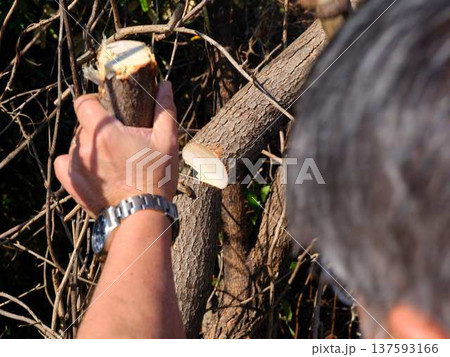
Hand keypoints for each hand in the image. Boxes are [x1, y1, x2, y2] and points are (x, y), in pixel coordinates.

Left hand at [54, 81, 178, 216]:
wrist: (142, 215)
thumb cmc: (157, 177)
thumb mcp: (168, 141)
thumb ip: (164, 110)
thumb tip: (165, 84)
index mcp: (105, 132)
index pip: (83, 102)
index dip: (93, 102)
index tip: (107, 110)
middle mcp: (84, 147)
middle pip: (83, 125)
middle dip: (98, 128)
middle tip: (118, 141)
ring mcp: (75, 166)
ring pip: (76, 144)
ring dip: (90, 146)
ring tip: (111, 160)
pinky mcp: (71, 182)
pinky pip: (63, 163)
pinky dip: (74, 162)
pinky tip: (92, 169)